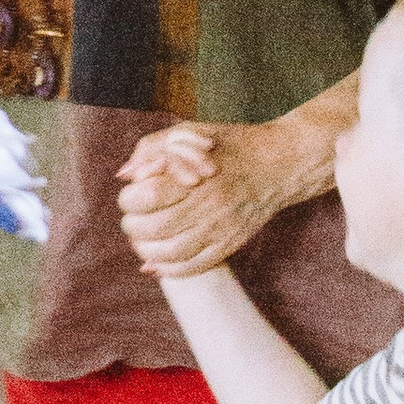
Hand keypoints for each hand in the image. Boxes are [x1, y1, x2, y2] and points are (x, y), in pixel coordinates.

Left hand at [115, 116, 312, 275]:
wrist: (280, 163)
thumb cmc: (229, 144)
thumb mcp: (189, 134)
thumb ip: (150, 149)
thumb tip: (123, 176)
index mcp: (197, 174)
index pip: (148, 196)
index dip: (129, 199)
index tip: (131, 195)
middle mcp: (210, 204)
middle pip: (155, 228)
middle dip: (133, 226)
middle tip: (132, 219)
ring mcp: (222, 228)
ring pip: (171, 254)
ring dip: (146, 251)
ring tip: (141, 240)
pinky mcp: (231, 244)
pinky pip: (195, 267)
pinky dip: (170, 269)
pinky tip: (158, 261)